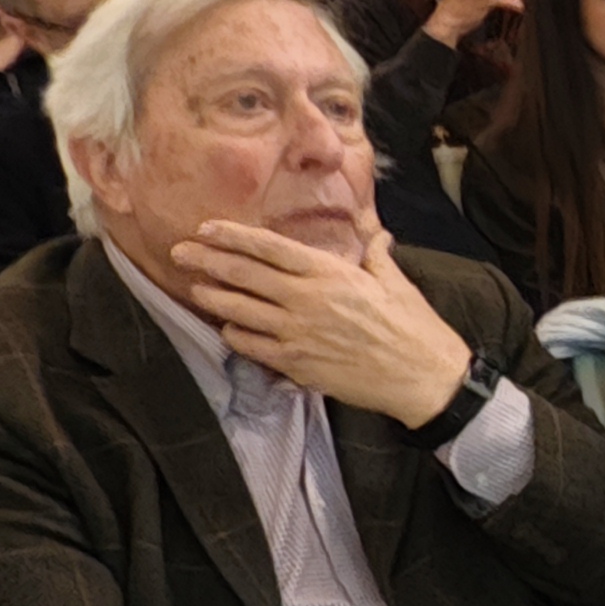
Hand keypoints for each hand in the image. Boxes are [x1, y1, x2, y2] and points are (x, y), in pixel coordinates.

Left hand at [172, 221, 468, 423]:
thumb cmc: (414, 328)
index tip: (207, 228)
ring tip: (196, 288)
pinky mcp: (296, 364)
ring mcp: (297, 333)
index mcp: (329, 273)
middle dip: (207, 260)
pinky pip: (251, 346)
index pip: (268, 247)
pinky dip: (235, 335)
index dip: (233, 236)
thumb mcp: (395, 281)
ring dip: (213, 297)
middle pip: (243, 274)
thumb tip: (374, 231)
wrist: (424, 377)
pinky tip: (229, 329)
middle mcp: (306, 299)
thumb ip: (375, 252)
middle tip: (181, 252)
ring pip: (238, 310)